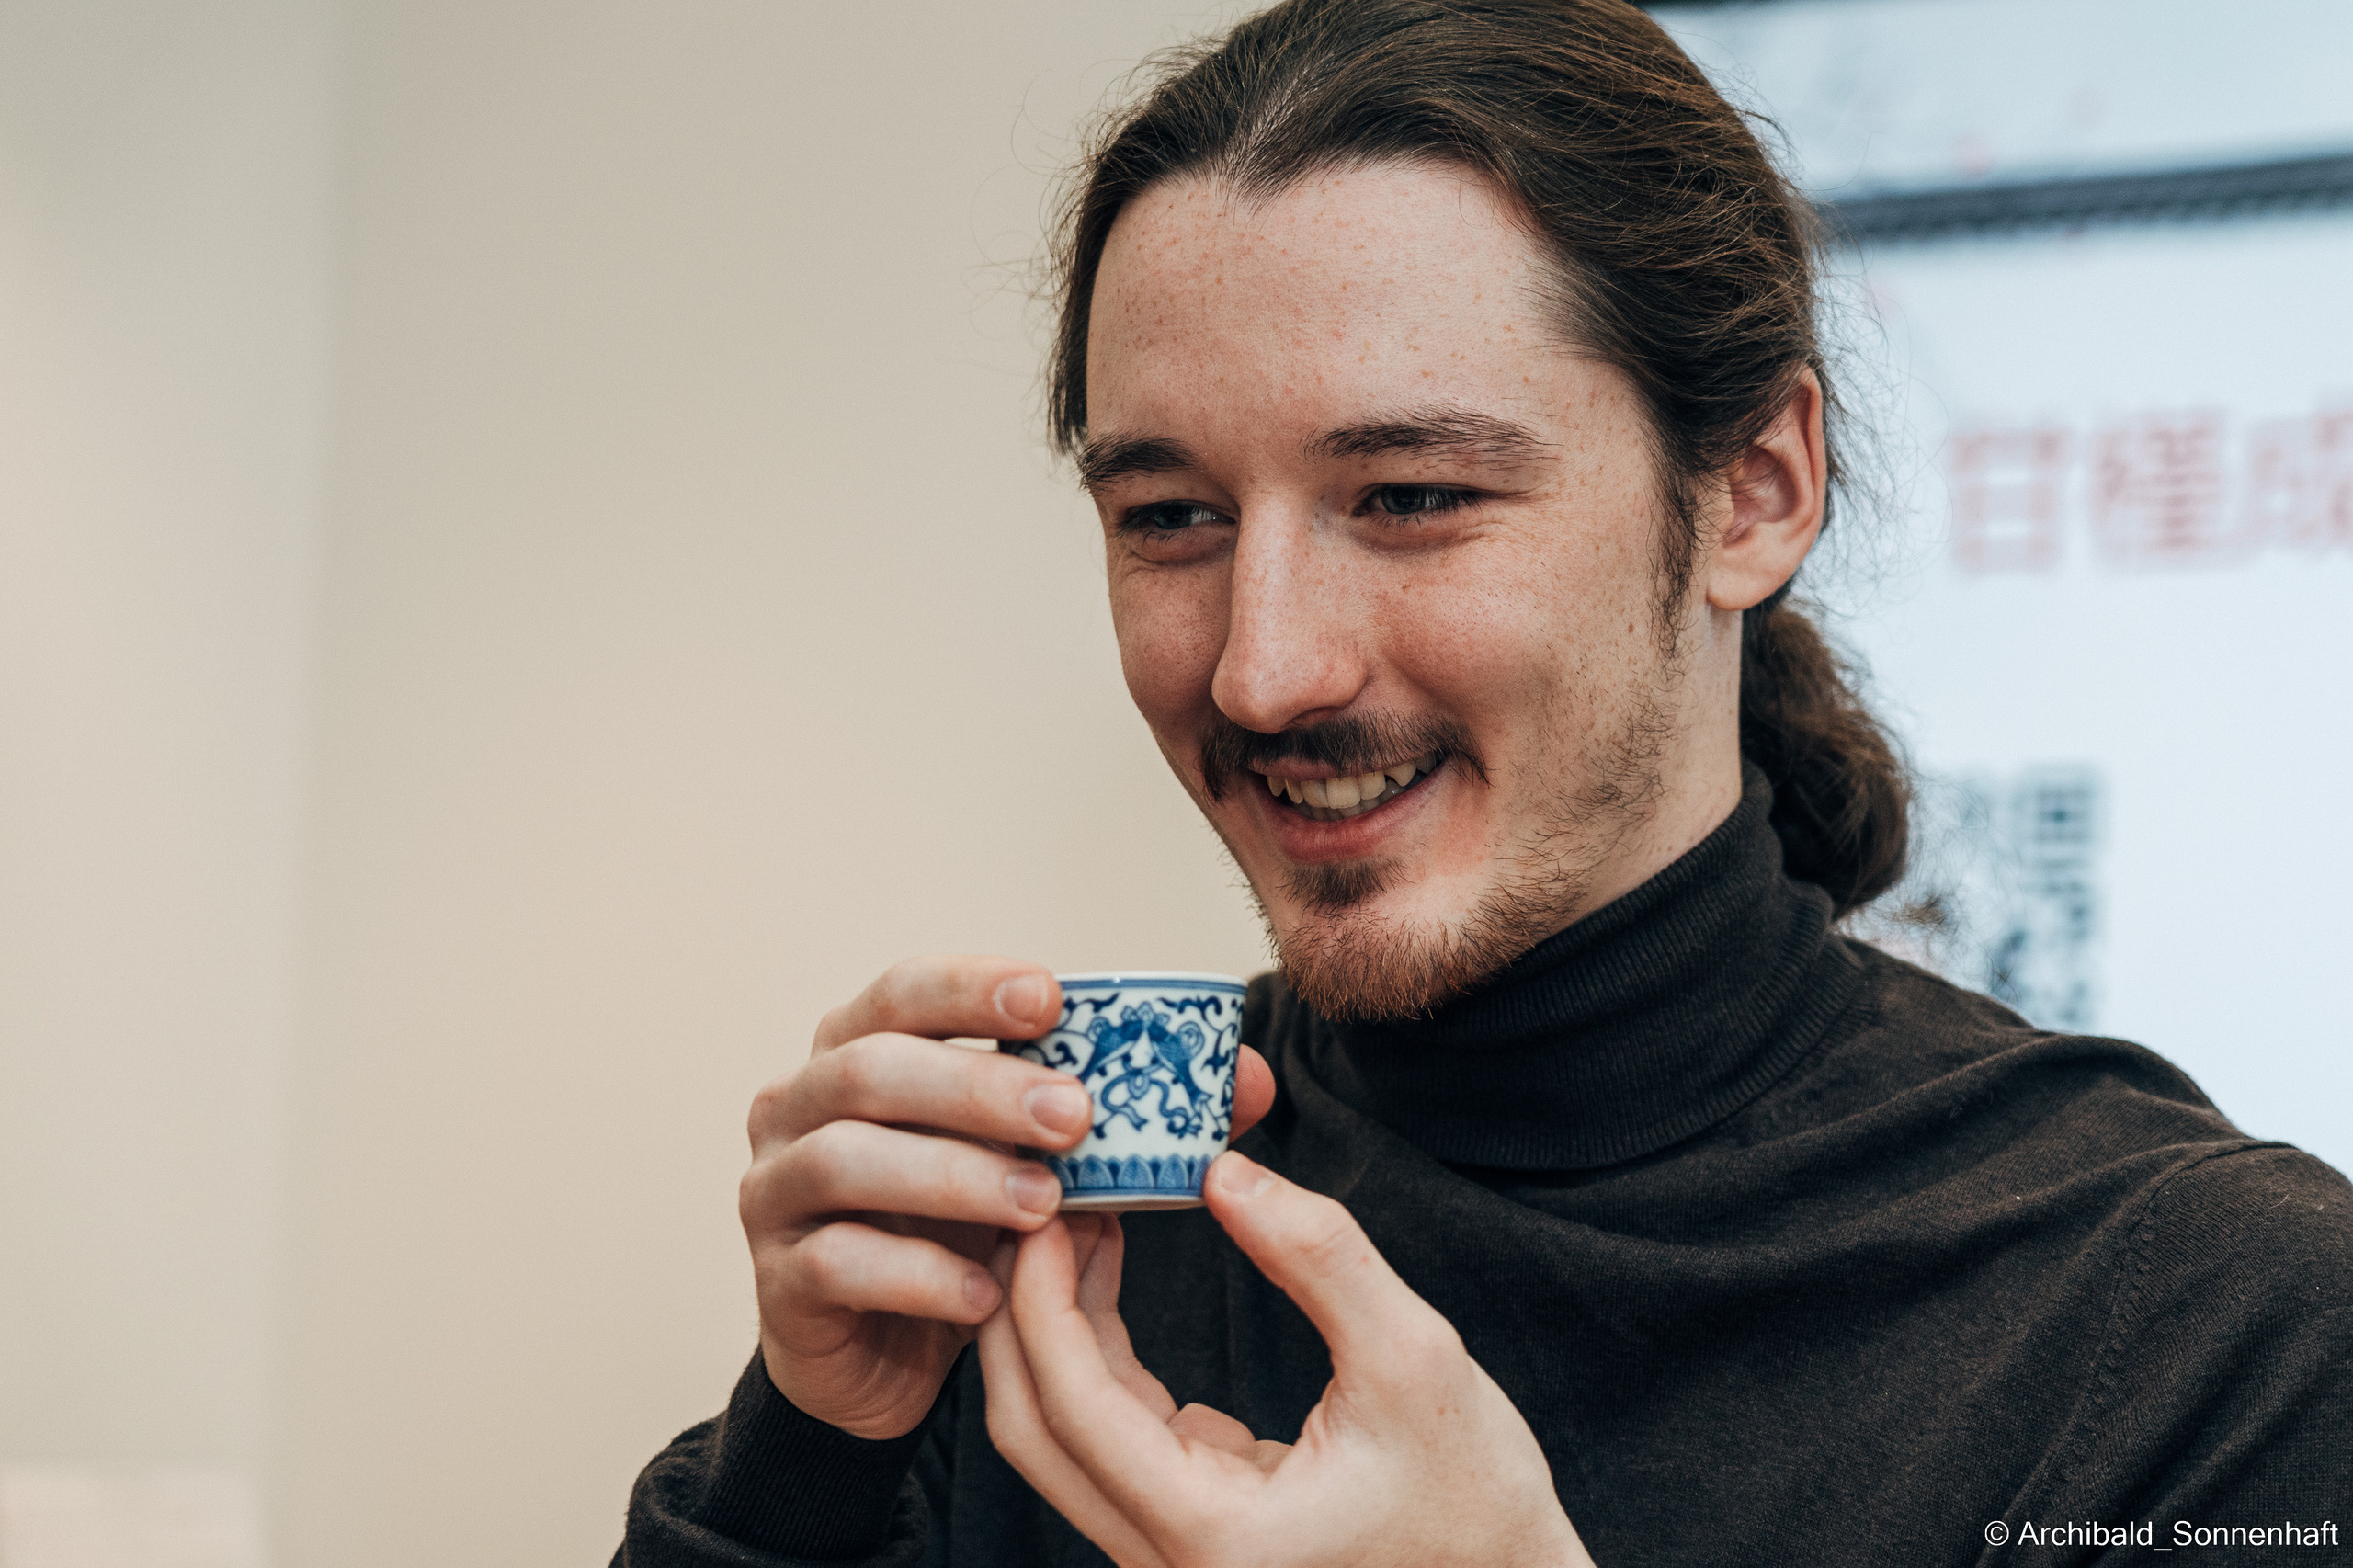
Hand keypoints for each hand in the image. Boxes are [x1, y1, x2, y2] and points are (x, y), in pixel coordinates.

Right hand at [742, 955, 1274, 1438]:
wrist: (883, 1348)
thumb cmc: (960, 1224)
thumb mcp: (1039, 1159)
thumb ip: (1129, 1113)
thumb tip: (1242, 1081)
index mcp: (862, 1048)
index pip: (902, 990)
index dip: (971, 986)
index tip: (1052, 998)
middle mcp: (800, 1105)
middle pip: (870, 1068)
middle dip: (976, 1085)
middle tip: (1073, 1116)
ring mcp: (775, 1191)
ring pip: (846, 1160)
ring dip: (952, 1176)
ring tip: (1042, 1205)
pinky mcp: (779, 1283)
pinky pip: (837, 1264)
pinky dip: (920, 1275)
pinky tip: (990, 1293)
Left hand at [977, 1152, 1593, 1567]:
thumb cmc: (1478, 1501)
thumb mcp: (1414, 1361)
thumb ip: (1319, 1259)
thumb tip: (1225, 1169)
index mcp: (1207, 1536)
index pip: (1072, 1407)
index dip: (1042, 1297)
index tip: (1047, 1204)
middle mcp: (1166, 1559)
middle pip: (1033, 1429)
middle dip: (1021, 1307)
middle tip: (1041, 1198)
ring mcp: (1170, 1551)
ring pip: (1062, 1434)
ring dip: (1057, 1324)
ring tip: (1082, 1214)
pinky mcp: (1189, 1526)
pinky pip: (1108, 1436)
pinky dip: (1096, 1351)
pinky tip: (1112, 1269)